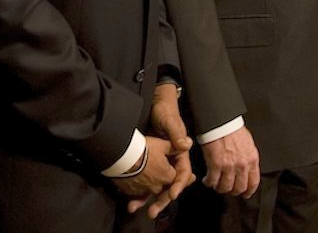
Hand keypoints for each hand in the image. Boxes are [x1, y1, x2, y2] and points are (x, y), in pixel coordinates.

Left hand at [123, 83, 195, 217]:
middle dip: (162, 198)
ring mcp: (160, 163)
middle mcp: (171, 160)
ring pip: (157, 185)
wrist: (153, 105)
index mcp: (180, 153)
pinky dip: (139, 190)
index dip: (178, 185)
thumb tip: (186, 144)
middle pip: (169, 184)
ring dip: (148, 198)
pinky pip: (146, 180)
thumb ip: (176, 134)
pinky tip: (130, 199)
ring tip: (136, 208)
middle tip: (153, 211)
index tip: (171, 194)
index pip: (182, 174)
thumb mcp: (170, 121)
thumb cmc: (165, 111)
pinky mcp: (149, 163)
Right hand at [201, 125, 259, 197]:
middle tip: (227, 189)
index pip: (254, 182)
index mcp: (251, 158)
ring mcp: (228, 166)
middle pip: (239, 188)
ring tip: (216, 184)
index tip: (245, 193)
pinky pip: (212, 181)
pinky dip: (209, 182)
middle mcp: (242, 164)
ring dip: (219, 188)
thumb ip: (247, 157)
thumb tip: (246, 166)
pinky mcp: (215, 164)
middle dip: (232, 191)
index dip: (248, 191)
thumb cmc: (231, 127)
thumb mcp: (247, 143)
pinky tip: (207, 180)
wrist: (220, 121)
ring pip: (225, 187)